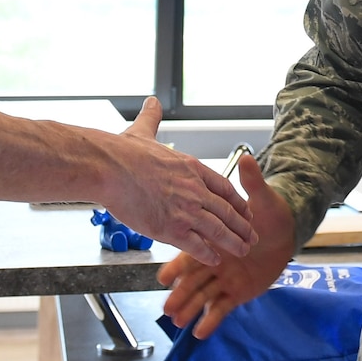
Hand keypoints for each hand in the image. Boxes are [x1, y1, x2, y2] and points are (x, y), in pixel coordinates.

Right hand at [104, 98, 254, 264]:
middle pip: (228, 211)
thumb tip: (152, 102)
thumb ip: (153, 118)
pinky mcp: (171, 229)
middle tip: (252, 235)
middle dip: (242, 225)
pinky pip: (196, 245)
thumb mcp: (144, 131)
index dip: (237, 201)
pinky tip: (214, 258)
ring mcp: (185, 210)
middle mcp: (195, 190)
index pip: (224, 187)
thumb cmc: (122, 152)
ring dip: (233, 242)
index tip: (245, 210)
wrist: (108, 167)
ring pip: (218, 230)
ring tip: (243, 250)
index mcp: (192, 168)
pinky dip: (208, 253)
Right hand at [157, 152, 297, 336]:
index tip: (163, 277)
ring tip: (177, 322)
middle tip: (166, 308)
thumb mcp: (261, 199)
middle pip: (193, 281)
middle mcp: (214, 262)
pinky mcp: (237, 293)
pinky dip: (211, 321)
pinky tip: (199, 333)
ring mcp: (224, 279)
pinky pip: (222, 308)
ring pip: (203, 297)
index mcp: (214, 241)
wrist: (287, 234)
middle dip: (179, 294)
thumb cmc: (271, 215)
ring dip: (191, 309)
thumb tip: (247, 157)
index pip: (191, 254)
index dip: (178, 266)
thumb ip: (251, 182)